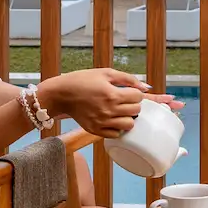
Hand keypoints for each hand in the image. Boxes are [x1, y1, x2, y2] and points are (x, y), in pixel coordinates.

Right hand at [38, 69, 163, 137]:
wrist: (61, 94)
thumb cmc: (82, 80)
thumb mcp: (105, 73)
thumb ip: (127, 78)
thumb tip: (146, 87)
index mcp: (112, 94)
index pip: (138, 97)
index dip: (135, 93)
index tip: (129, 92)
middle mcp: (108, 110)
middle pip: (136, 111)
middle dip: (133, 105)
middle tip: (124, 101)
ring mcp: (102, 122)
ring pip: (129, 125)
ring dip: (127, 117)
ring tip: (119, 111)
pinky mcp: (96, 130)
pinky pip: (116, 134)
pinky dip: (117, 128)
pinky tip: (112, 119)